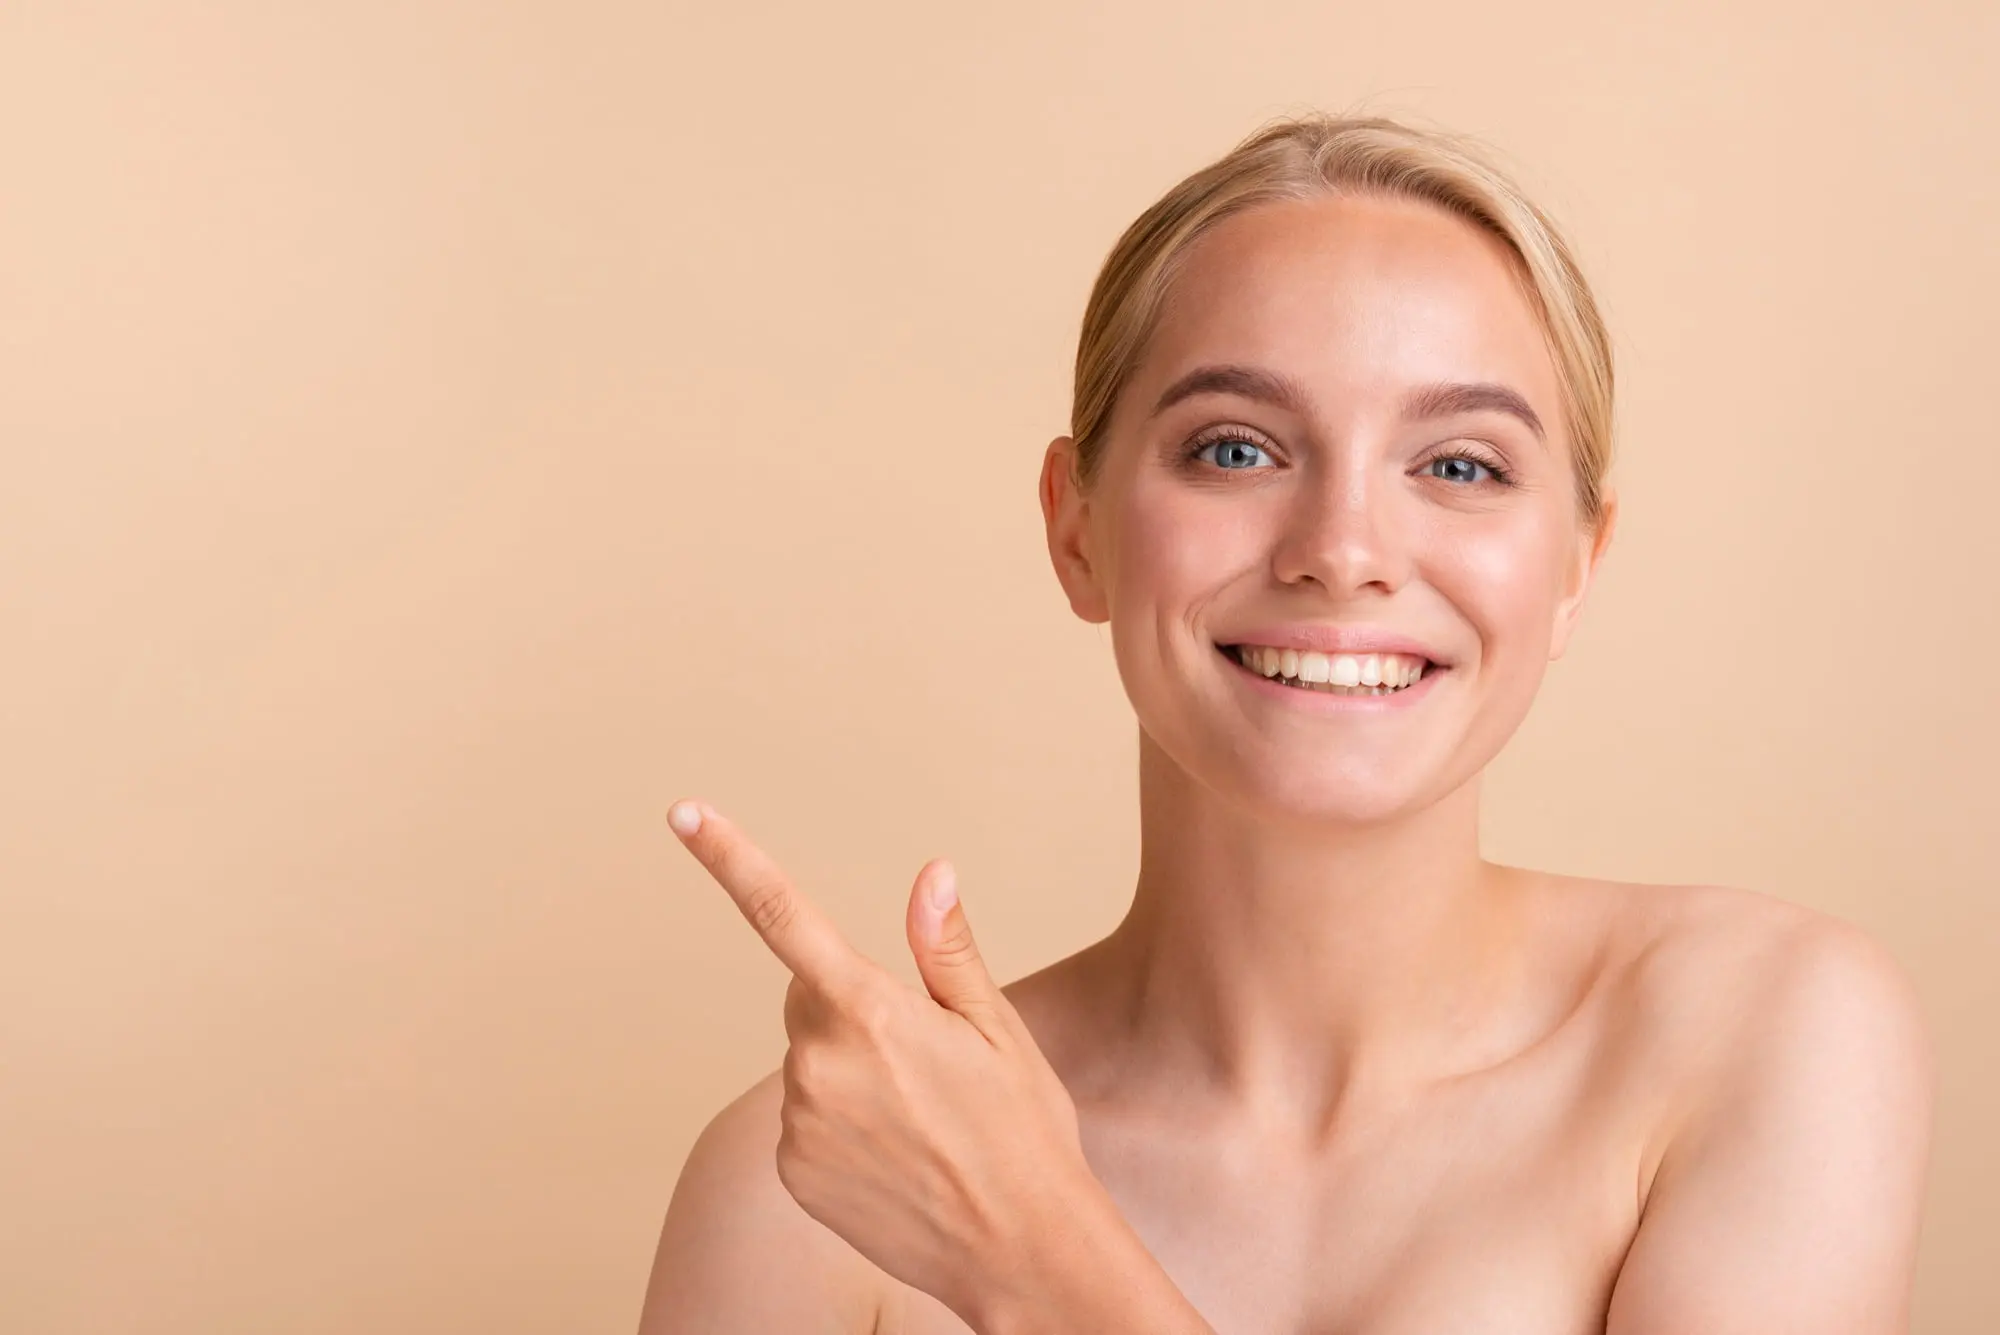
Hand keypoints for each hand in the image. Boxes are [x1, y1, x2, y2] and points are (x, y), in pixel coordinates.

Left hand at [665, 798, 1094, 1324]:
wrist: (1021, 1253)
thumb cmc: (1022, 1134)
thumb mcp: (998, 1029)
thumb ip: (945, 950)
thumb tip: (930, 873)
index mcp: (871, 1010)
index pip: (784, 914)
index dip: (729, 857)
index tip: (684, 812)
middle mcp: (819, 1062)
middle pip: (810, 998)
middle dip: (853, 1007)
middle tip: (926, 1058)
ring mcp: (800, 1122)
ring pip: (810, 1061)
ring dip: (851, 1073)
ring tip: (920, 1120)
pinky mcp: (791, 1172)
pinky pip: (805, 1120)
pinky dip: (840, 1126)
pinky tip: (894, 1157)